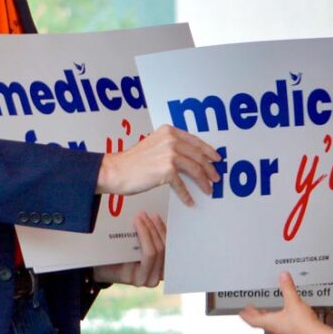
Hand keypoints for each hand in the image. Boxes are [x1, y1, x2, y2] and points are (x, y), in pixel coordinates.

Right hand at [93, 212, 165, 286]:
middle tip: (143, 214)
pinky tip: (158, 222)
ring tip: (152, 216)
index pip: (149, 254)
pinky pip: (168, 248)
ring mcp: (160, 274)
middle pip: (159, 250)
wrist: (109, 273)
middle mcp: (151, 279)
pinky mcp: (163, 267)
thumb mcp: (110, 256)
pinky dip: (163, 234)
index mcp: (138, 278)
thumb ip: (120, 245)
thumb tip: (122, 220)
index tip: (137, 218)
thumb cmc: (106, 264)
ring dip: (159, 229)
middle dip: (151, 228)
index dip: (145, 233)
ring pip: (166, 248)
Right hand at [96, 124, 220, 205]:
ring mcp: (170, 154)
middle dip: (210, 169)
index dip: (209, 151)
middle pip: (199, 156)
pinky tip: (190, 201)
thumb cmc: (132, 162)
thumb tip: (190, 158)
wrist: (115, 171)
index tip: (217, 158)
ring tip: (208, 190)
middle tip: (216, 178)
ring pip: (195, 169)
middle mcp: (171, 140)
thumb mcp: (154, 144)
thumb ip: (171, 146)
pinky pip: (182, 185)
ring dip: (203, 182)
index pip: (196, 141)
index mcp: (169, 132)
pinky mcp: (167, 170)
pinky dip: (187, 195)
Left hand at [240, 272, 322, 333]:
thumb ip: (287, 288)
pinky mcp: (292, 332)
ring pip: (270, 323)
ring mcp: (284, 331)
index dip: (245, 315)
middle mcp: (275, 328)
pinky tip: (282, 313)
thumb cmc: (303, 326)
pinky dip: (276, 318)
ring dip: (265, 316)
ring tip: (264, 310)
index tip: (241, 312)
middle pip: (260, 322)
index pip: (252, 320)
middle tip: (249, 310)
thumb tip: (283, 276)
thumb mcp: (293, 302)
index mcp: (270, 322)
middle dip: (254, 315)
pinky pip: (279, 324)